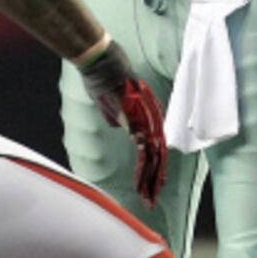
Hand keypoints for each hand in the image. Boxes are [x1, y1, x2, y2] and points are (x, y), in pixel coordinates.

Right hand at [78, 39, 168, 206]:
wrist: (99, 58)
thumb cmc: (101, 75)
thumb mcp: (107, 101)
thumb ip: (115, 115)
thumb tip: (119, 127)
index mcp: (145, 114)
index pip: (154, 146)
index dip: (153, 167)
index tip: (152, 185)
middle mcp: (149, 116)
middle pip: (157, 154)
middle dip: (154, 179)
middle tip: (151, 200)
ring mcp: (143, 115)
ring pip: (152, 153)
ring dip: (149, 177)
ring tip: (146, 197)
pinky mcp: (133, 114)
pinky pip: (141, 142)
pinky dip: (142, 161)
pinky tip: (142, 177)